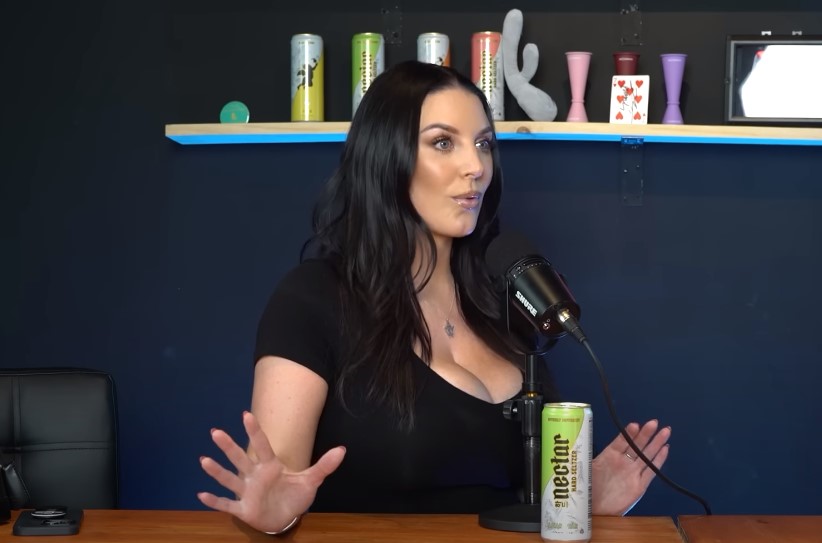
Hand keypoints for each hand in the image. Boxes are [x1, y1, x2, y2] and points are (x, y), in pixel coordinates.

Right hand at [197, 410, 345, 532]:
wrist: (285, 517)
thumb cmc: (294, 495)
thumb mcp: (311, 480)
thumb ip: (324, 465)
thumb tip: (342, 449)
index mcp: (271, 466)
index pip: (263, 446)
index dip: (255, 431)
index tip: (246, 414)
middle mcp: (255, 476)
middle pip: (241, 459)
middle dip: (229, 447)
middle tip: (215, 432)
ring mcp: (247, 492)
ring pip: (230, 479)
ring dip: (217, 472)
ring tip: (204, 460)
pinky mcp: (243, 509)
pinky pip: (227, 504)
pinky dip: (215, 502)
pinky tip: (201, 495)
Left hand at [591, 419, 669, 515]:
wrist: (595, 511)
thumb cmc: (587, 489)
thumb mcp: (586, 468)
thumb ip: (589, 455)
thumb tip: (585, 439)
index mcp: (609, 457)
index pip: (621, 442)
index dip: (628, 434)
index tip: (635, 425)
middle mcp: (623, 463)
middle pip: (637, 446)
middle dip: (646, 434)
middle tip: (654, 422)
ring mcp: (633, 473)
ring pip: (646, 455)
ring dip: (656, 443)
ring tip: (665, 431)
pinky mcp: (640, 486)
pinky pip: (651, 472)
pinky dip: (659, 461)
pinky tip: (665, 449)